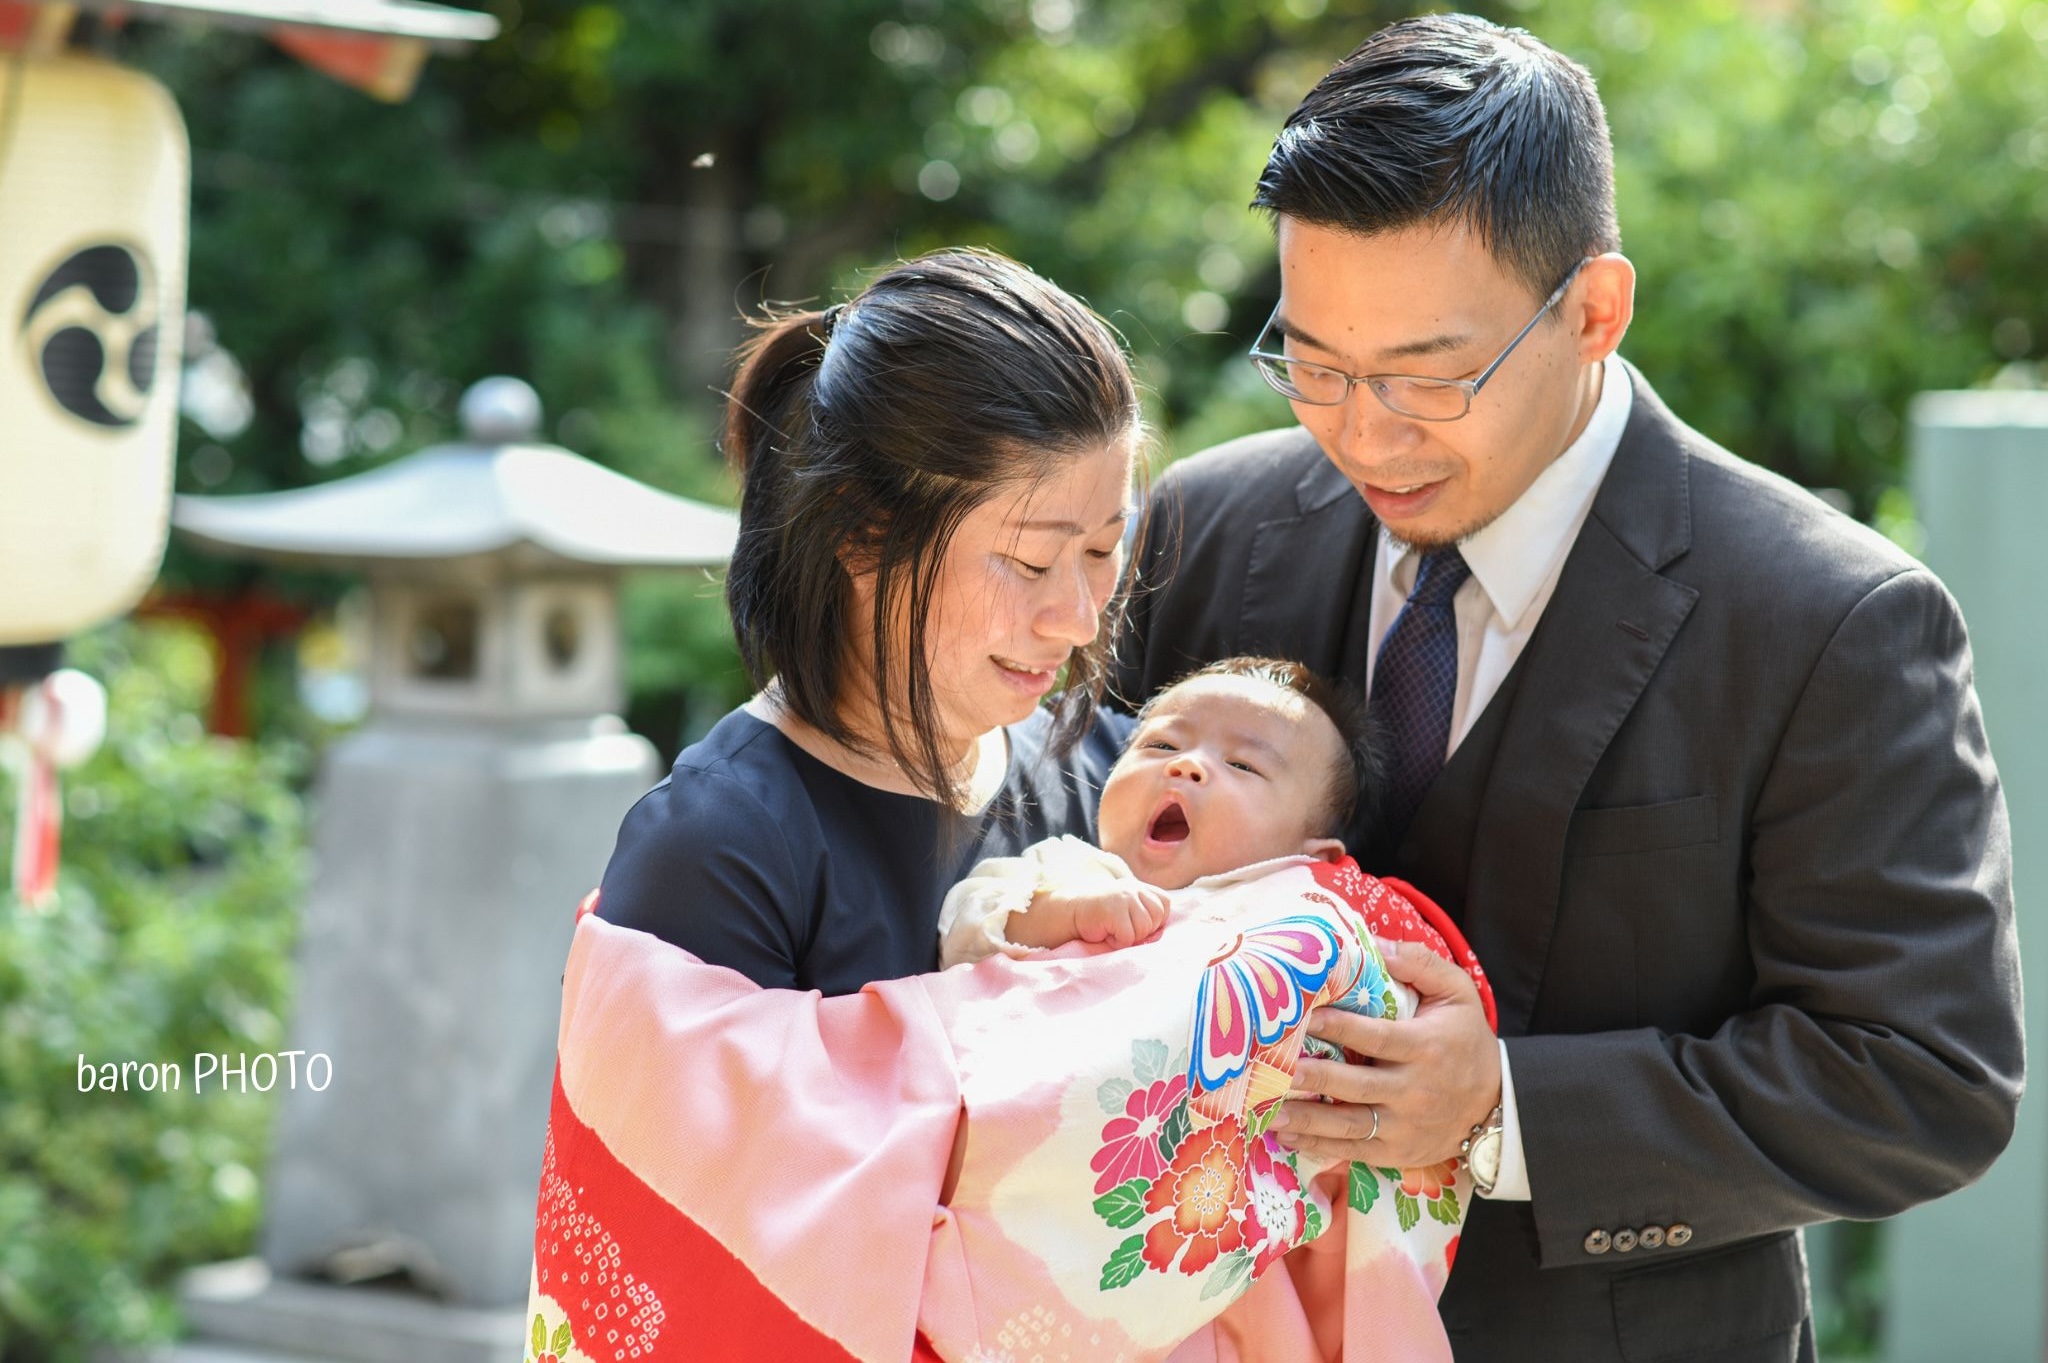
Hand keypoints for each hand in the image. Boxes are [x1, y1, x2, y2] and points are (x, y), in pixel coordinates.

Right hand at [1012, 882, 1168, 949]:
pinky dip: (1117, 942)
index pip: (1165, 904)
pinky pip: (1128, 936)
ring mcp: (1123, 897)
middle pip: (1157, 918)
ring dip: (1129, 937)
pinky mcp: (1113, 910)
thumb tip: (1162, 935)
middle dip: (1142, 931)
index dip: (1155, 920)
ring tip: (1113, 930)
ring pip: (1144, 928)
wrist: (1068, 915)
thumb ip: (1146, 915)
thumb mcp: (1127, 911)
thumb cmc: (1100, 919)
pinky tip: (1105, 934)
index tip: (1135, 924)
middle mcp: (1133, 888)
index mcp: (1139, 886)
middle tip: (1122, 929)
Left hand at [1271, 939, 1500, 1169]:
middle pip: (1356, 1085)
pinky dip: (1318, 1146)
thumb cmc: (1466, 1039)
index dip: (1341, 1028)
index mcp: (1425, 1048)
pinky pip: (1353, 1151)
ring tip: (1267, 1111)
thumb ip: (1419, 963)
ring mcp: (1403, 1126)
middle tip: (1275, 1069)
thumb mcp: (1458, 993)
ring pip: (1349, 1125)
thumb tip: (1375, 943)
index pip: (1377, 1038)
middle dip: (1314, 1078)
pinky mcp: (1396, 1152)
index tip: (1305, 1017)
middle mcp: (1413, 1090)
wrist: (1496, 1104)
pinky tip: (1286, 1135)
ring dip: (1306, 1119)